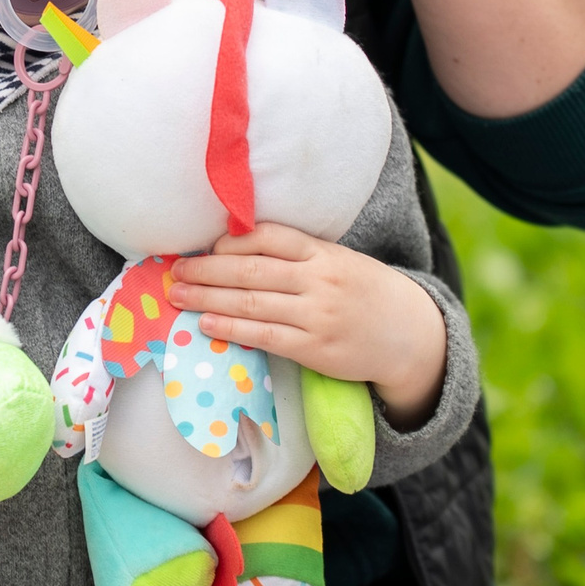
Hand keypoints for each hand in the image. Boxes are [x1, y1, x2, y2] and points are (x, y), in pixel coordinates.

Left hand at [165, 225, 446, 426]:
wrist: (409, 334)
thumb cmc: (362, 292)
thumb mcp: (337, 260)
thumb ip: (296, 254)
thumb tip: (234, 247)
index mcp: (322, 252)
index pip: (268, 236)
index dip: (231, 241)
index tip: (204, 247)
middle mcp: (318, 280)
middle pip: (251, 271)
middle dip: (207, 271)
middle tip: (175, 272)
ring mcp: (317, 315)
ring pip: (252, 304)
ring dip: (208, 300)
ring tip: (179, 297)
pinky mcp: (315, 348)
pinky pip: (265, 336)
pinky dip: (232, 329)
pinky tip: (207, 325)